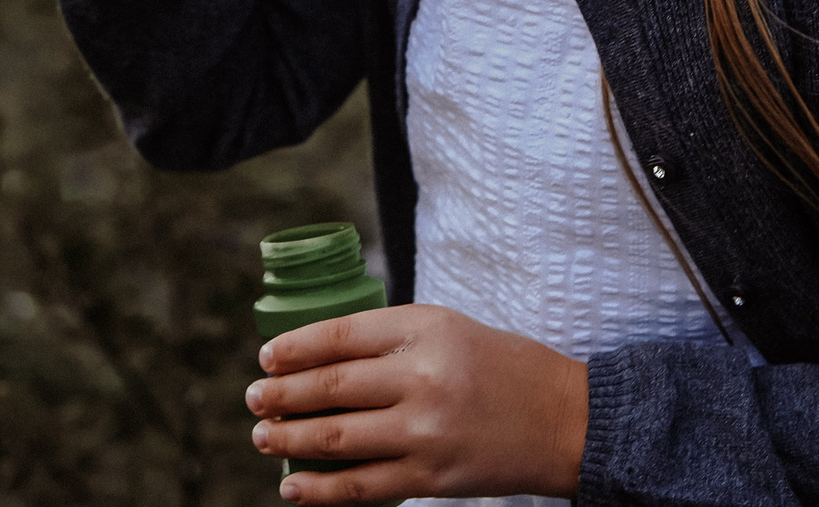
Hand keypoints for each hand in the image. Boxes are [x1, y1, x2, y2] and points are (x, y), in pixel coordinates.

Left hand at [246, 305, 587, 503]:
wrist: (564, 420)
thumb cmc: (501, 367)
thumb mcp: (448, 328)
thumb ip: (392, 338)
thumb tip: (319, 356)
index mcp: (425, 328)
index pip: (340, 336)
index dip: (294, 348)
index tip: (266, 357)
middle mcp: (422, 377)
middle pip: (330, 387)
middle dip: (281, 395)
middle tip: (254, 398)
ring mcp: (426, 431)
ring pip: (336, 438)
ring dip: (288, 439)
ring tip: (262, 437)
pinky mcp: (432, 478)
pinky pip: (362, 487)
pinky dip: (320, 491)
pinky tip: (294, 487)